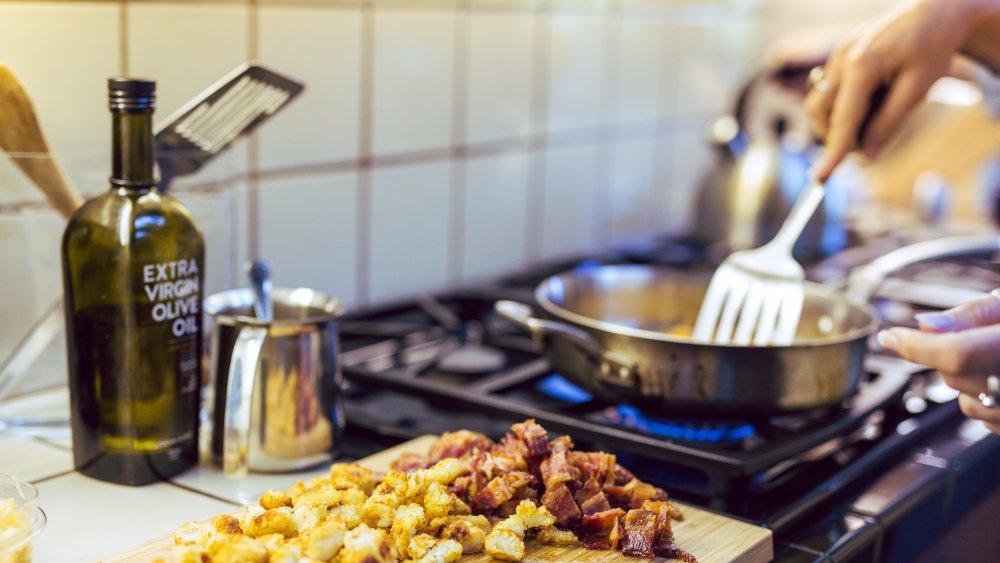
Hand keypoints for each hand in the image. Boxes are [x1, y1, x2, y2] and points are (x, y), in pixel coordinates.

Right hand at [806, 0, 976, 180]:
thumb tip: (865, 155)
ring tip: (880, 110)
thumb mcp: (918, 89)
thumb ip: (888, 123)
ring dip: (842, 120)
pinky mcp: (838, 57)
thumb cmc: (931, 46)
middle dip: (836, 134)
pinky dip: (847, 105)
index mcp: (861, 65)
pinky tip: (876, 95)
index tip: (820, 179)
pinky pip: (832, 91)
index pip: (842, 120)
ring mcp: (836, 56)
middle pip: (819, 112)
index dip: (832, 152)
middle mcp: (840, 59)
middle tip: (869, 142)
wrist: (935, 11)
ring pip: (822, 103)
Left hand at [877, 291, 999, 434]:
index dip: (915, 346)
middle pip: (954, 376)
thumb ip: (973, 315)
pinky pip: (987, 419)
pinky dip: (989, 400)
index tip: (888, 336)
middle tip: (981, 336)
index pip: (954, 353)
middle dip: (951, 355)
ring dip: (971, 381)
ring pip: (967, 402)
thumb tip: (924, 325)